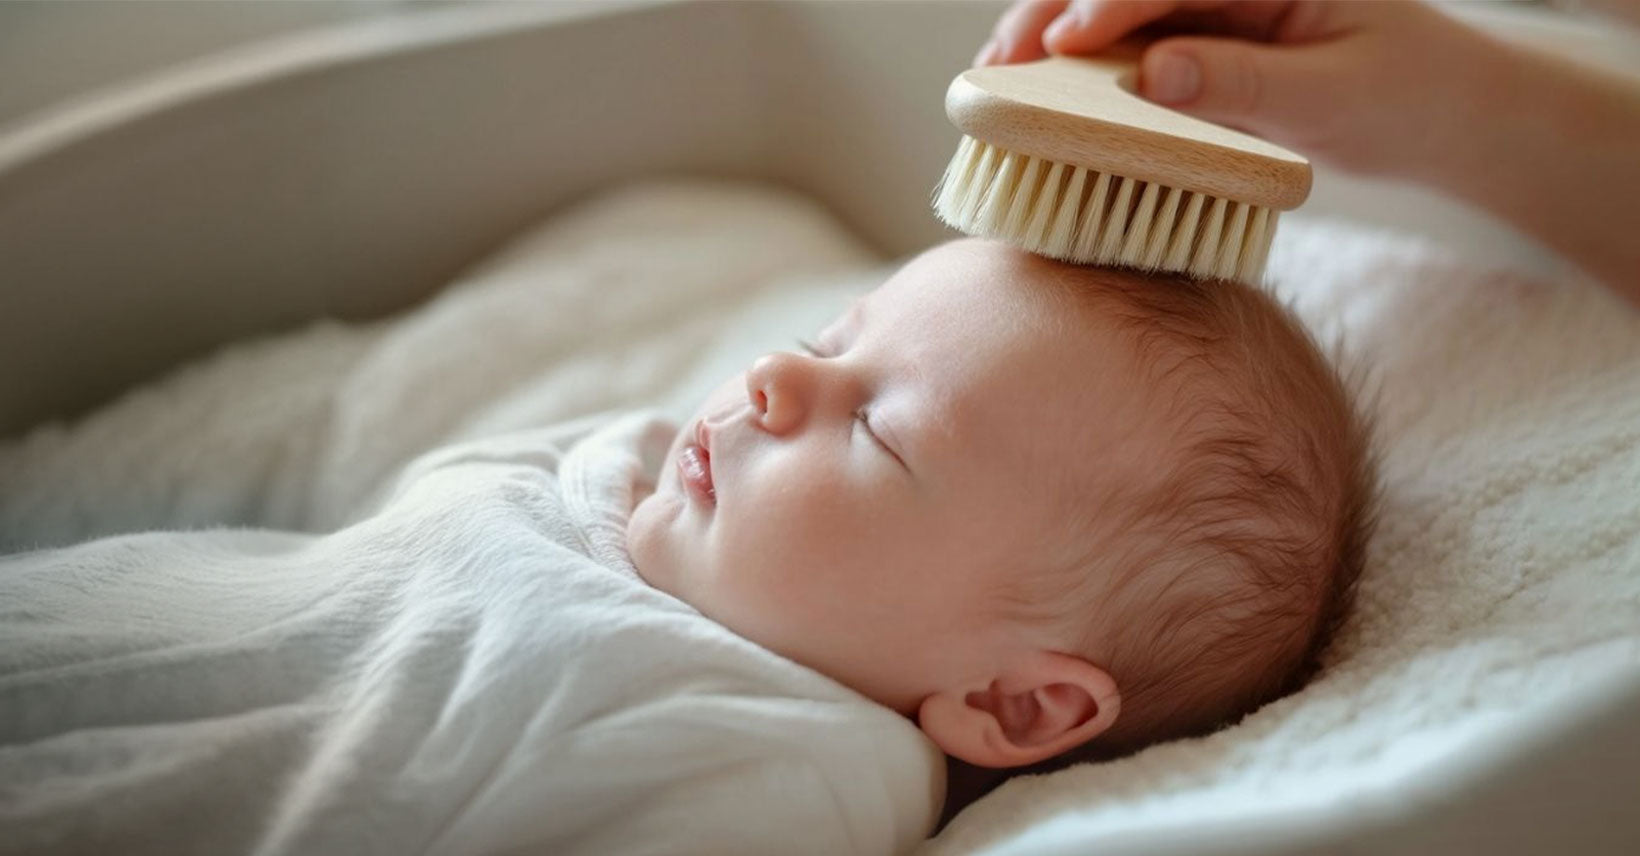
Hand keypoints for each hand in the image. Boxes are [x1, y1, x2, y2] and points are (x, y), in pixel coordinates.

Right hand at [974, 1, 1498, 178]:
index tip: (1064, 44)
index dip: (1110, 5)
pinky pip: (1122, 51)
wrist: (1444, 113)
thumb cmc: (1409, 94)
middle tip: (1001, 64)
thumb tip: (1154, 78)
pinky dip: (1075, 74)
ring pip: (1109, 12)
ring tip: (995, 80)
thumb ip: (1247, 85)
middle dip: (1053, 14)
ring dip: (1049, 40)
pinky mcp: (1195, 43)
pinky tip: (1032, 96)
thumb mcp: (1337, 95)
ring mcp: (1209, 8)